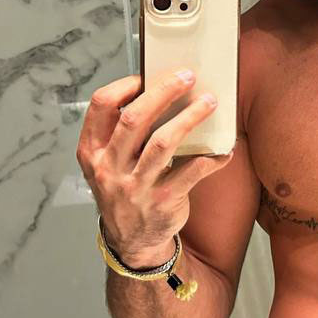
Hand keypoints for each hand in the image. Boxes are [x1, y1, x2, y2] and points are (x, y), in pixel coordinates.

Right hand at [76, 69, 232, 266]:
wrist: (132, 242)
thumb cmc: (124, 189)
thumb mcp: (107, 163)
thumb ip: (121, 133)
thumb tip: (159, 90)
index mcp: (92, 152)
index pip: (101, 106)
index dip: (124, 86)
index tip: (147, 75)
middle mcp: (110, 168)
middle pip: (134, 119)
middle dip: (163, 92)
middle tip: (187, 76)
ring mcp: (135, 187)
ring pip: (164, 142)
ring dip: (190, 117)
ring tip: (209, 102)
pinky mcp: (163, 202)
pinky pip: (192, 171)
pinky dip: (212, 158)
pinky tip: (225, 149)